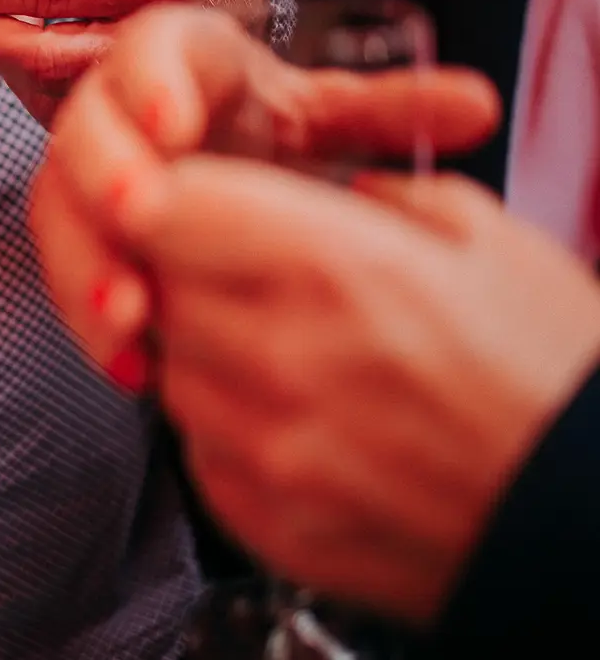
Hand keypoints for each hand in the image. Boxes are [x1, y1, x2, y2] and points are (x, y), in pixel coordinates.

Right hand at [30, 4, 501, 369]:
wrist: (212, 155)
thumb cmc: (269, 127)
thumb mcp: (329, 112)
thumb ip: (391, 108)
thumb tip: (478, 106)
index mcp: (177, 58)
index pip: (147, 50)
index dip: (151, 84)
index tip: (176, 128)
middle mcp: (115, 109)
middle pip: (80, 130)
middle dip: (103, 178)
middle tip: (140, 218)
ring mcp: (85, 174)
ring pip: (57, 211)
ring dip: (85, 267)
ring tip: (131, 323)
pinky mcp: (76, 234)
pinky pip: (65, 271)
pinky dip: (89, 316)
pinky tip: (133, 364)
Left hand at [82, 160, 599, 623]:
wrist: (588, 526)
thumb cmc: (556, 383)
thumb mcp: (488, 242)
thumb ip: (384, 196)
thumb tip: (335, 182)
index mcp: (333, 267)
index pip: (164, 203)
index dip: (170, 190)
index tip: (192, 193)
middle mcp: (279, 357)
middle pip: (152, 281)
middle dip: (185, 265)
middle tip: (248, 270)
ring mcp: (261, 447)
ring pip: (166, 363)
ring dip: (202, 344)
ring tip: (291, 348)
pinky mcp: (255, 516)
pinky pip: (193, 443)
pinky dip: (225, 421)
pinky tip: (297, 415)